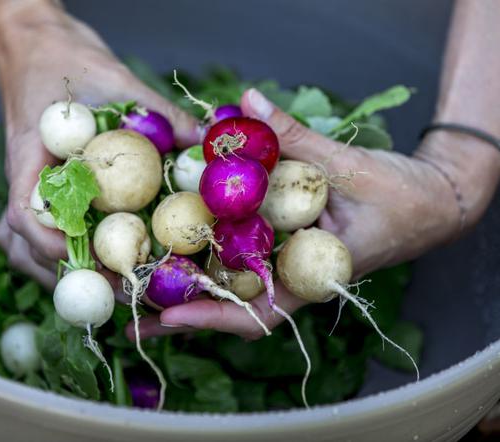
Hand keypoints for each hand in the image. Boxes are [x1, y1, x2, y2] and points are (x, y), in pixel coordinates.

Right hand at [0, 2, 199, 287]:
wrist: (36, 44)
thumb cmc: (63, 57)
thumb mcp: (115, 79)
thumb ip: (158, 111)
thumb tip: (207, 142)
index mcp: (29, 158)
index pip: (24, 214)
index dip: (53, 246)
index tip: (91, 262)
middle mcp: (25, 181)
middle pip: (26, 245)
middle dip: (70, 275)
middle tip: (121, 290)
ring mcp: (31, 188)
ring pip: (28, 246)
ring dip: (63, 272)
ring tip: (113, 287)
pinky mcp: (45, 188)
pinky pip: (44, 230)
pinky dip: (65, 252)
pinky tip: (99, 261)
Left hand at [132, 87, 460, 340]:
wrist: (427, 201)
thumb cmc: (398, 194)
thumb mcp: (347, 164)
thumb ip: (294, 135)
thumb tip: (247, 99)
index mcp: (311, 275)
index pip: (259, 311)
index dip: (214, 316)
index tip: (170, 315)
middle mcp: (291, 277)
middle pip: (230, 309)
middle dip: (183, 317)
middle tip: (130, 321)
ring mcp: (284, 265)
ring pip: (230, 289)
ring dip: (185, 293)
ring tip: (134, 294)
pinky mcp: (279, 247)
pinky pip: (239, 259)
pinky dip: (206, 257)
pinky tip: (171, 250)